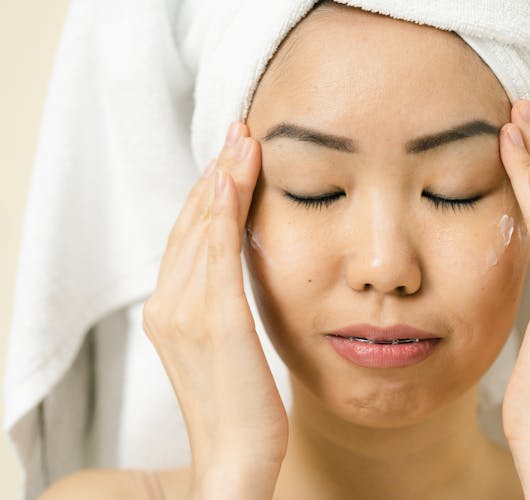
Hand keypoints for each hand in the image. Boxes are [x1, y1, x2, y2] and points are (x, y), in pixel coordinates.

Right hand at [142, 123, 286, 498]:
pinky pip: (217, 253)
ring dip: (222, 180)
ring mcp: (186, 313)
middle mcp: (168, 306)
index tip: (231, 157)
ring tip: (242, 142)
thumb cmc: (241, 406)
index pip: (188, 238)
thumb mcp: (228, 346)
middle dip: (216, 174)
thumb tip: (240, 267)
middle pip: (191, 225)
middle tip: (238, 132)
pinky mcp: (216, 322)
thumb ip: (223, 305)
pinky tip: (232, 179)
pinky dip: (222, 213)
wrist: (236, 458)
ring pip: (202, 230)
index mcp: (170, 311)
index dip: (209, 194)